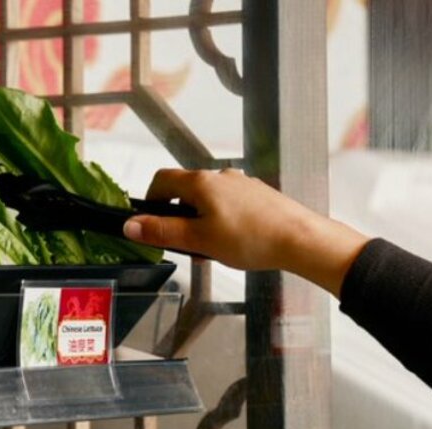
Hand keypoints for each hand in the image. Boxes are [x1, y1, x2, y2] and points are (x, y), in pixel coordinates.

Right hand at [123, 169, 369, 296]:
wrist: (300, 240)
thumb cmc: (251, 238)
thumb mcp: (198, 240)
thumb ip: (162, 232)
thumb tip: (131, 226)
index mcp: (200, 182)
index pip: (162, 180)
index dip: (149, 201)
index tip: (149, 223)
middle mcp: (220, 176)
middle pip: (185, 190)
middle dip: (177, 216)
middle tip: (182, 244)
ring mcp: (241, 185)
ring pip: (208, 200)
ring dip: (200, 221)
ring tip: (210, 249)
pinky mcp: (258, 197)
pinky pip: (229, 205)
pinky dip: (221, 221)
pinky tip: (233, 244)